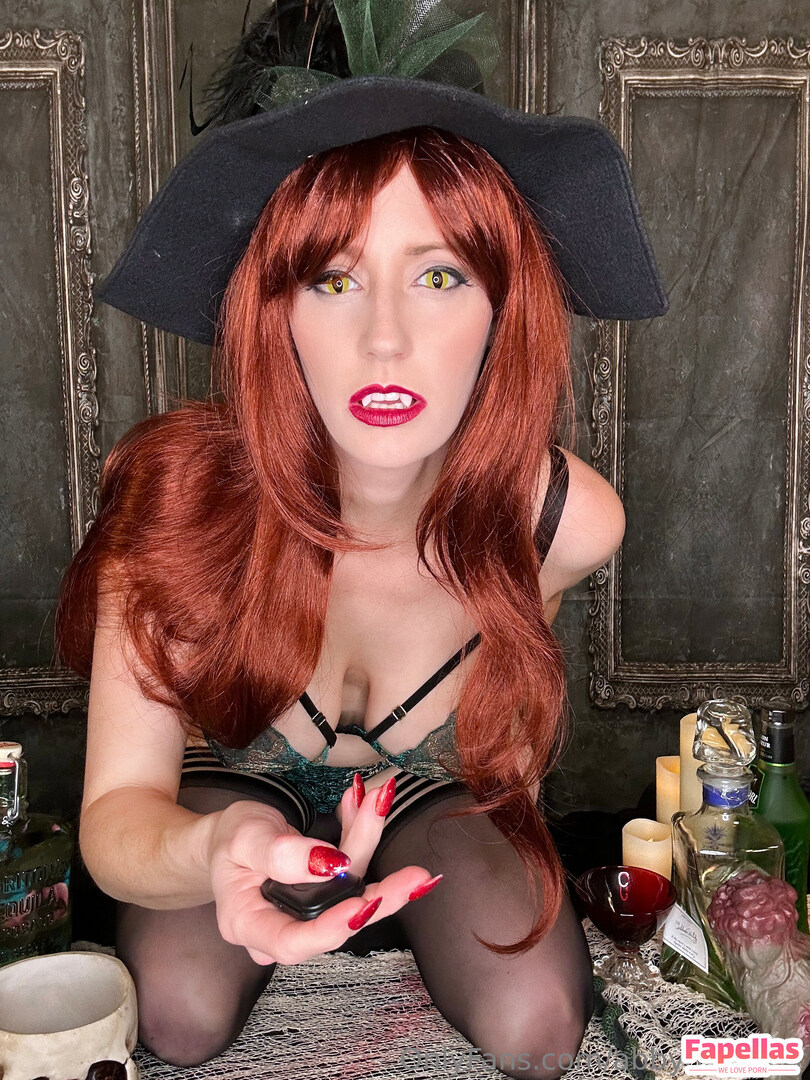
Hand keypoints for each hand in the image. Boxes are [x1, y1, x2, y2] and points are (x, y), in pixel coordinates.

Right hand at [207, 776, 441, 964]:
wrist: (228, 838)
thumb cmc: (229, 841)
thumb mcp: (245, 838)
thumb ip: (281, 854)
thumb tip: (331, 864)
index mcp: (250, 925)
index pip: (295, 942)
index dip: (335, 927)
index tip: (368, 902)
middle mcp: (282, 928)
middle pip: (336, 921)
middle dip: (381, 894)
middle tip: (416, 876)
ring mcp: (306, 914)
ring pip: (350, 888)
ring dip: (367, 840)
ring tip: (378, 799)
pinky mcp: (324, 895)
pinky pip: (350, 870)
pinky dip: (359, 833)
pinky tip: (365, 803)